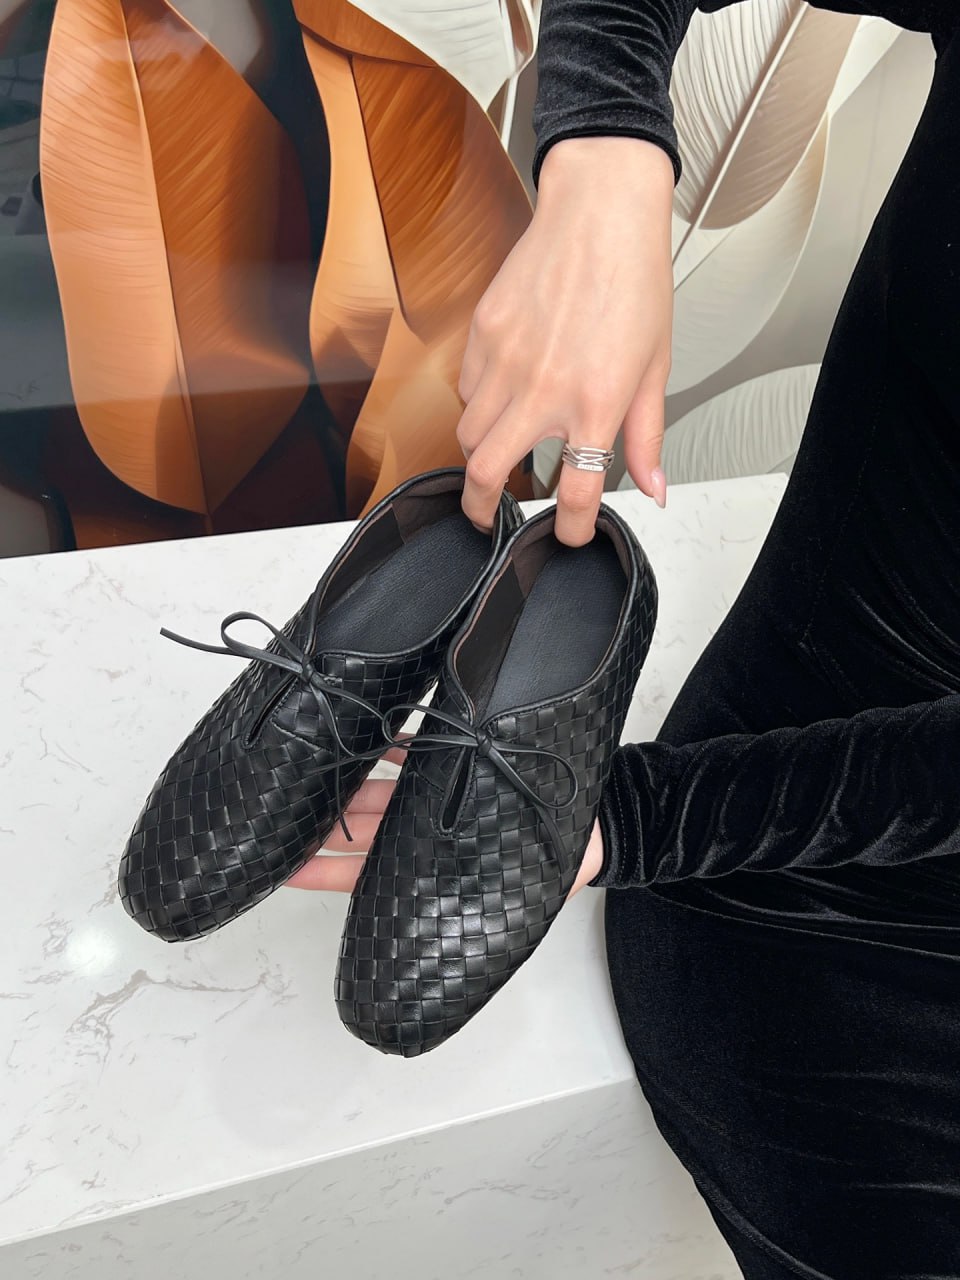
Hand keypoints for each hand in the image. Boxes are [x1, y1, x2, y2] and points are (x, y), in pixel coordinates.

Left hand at [284, 754, 604, 900]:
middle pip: (356, 825)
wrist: (595, 829)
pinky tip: (366, 733)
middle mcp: (417, 830)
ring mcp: (430, 794)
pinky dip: (389, 744)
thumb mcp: (505, 901)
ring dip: (345, 781)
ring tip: (307, 770)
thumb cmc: (548, 869)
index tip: (279, 868)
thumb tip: (423, 950)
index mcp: (421, 869)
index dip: (318, 870)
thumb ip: (465, 906)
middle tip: (276, 813)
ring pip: (375, 787)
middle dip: (319, 820)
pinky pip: (412, 751)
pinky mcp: (452, 759)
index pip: (356, 872)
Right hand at [457, 135, 674, 546]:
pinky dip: (478, 402)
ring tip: (497, 452)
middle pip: (487, 472)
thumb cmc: (634, 281)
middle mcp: (543, 388)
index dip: (569, 527)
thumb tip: (653, 487)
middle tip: (488, 517)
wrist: (600, 212)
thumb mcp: (653, 368)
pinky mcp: (482, 334)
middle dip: (482, 508)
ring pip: (468, 433)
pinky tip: (502, 391)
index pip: (574, 491)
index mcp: (595, 402)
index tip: (568, 533)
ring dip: (480, 453)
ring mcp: (505, 360)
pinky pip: (465, 388)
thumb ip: (645, 436)